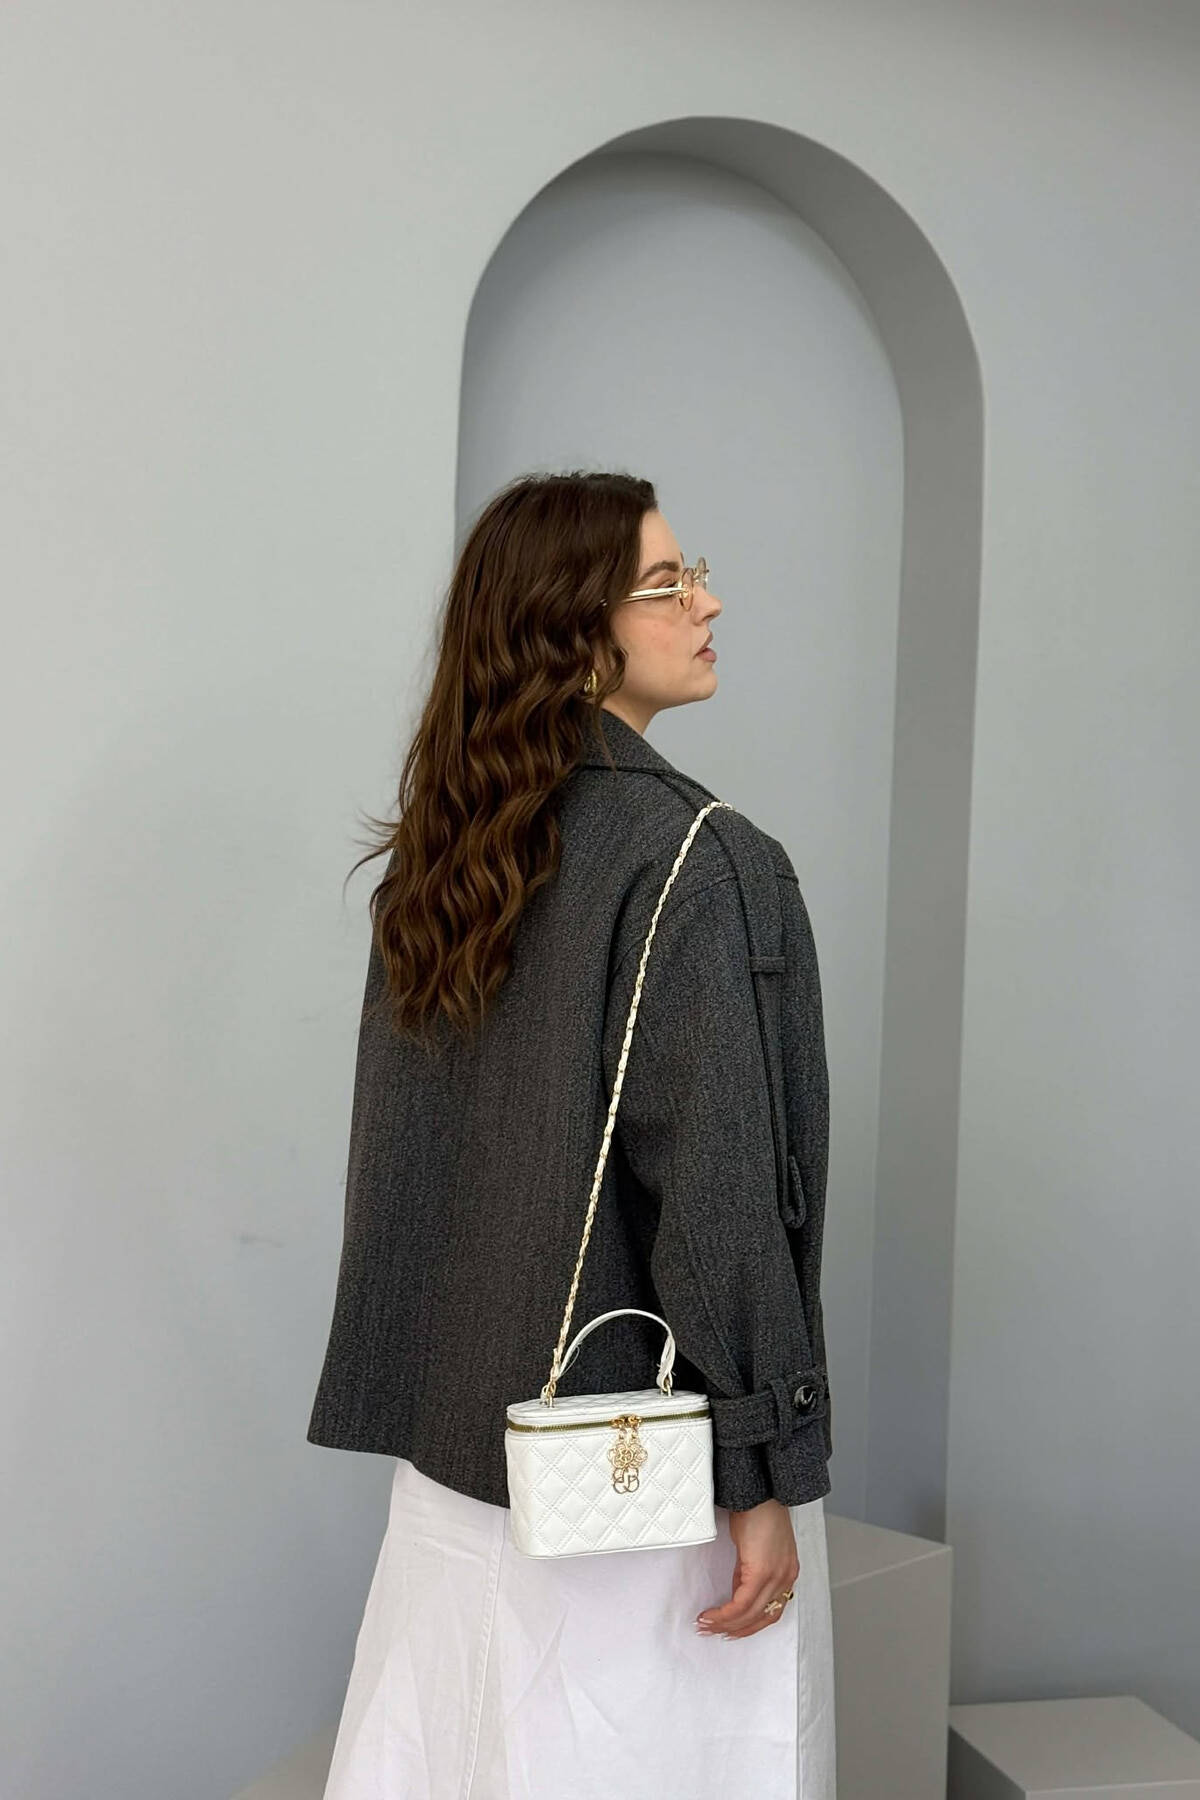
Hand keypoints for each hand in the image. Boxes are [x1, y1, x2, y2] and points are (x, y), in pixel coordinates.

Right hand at [695, 1498, 798, 1640]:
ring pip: (750, 1615)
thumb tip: (738, 1588)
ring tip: (706, 1625)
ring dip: (725, 1624)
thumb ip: (750, 1570)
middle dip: (734, 1629)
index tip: (728, 1629)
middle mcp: (786, 1579)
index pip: (770, 1612)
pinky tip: (711, 1614)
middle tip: (712, 1631)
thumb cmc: (759, 1511)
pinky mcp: (762, 1572)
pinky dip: (724, 1614)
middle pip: (760, 1618)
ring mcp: (776, 1576)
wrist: (761, 1492)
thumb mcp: (756, 1548)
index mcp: (787, 1573)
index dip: (749, 1625)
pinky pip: (741, 1603)